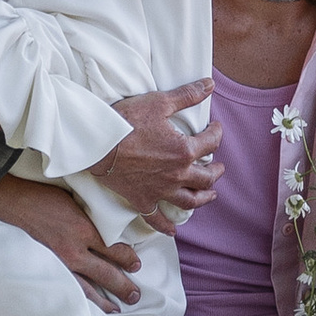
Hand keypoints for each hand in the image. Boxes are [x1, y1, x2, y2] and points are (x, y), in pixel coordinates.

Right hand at [0, 177, 144, 307]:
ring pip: (88, 288)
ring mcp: (61, 263)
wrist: (16, 204)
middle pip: (106, 273)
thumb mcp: (77, 201)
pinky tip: (89, 306)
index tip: (137, 265)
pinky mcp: (49, 269)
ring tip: (118, 308)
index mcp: (84, 229)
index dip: (128, 259)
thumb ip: (93, 218)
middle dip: (123, 286)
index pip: (114, 250)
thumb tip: (111, 229)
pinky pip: (70, 287)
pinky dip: (81, 299)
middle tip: (136, 295)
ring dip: (105, 300)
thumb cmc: (46, 197)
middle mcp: (74, 250)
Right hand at [93, 80, 220, 226]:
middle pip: (206, 178)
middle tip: (218, 167)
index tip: (215, 128)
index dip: (217, 133)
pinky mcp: (142, 200)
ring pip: (189, 201)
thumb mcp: (159, 102)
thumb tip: (210, 85)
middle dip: (215, 171)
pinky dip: (166, 226)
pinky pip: (156, 218)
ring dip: (203, 198)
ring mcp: (160, 191)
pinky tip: (173, 230)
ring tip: (209, 195)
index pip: (211, 143)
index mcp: (184, 151)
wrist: (97, 143)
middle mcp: (177, 175)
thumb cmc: (126, 120)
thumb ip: (187, 95)